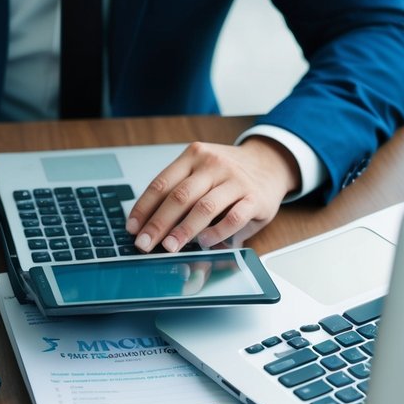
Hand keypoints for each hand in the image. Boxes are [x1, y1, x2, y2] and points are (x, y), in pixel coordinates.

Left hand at [126, 138, 299, 252]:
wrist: (270, 163)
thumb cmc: (227, 175)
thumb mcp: (201, 173)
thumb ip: (180, 193)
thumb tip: (150, 228)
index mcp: (193, 157)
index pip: (161, 184)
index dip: (144, 208)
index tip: (133, 228)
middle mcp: (213, 165)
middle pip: (179, 197)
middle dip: (158, 224)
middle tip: (145, 244)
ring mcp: (235, 180)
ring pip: (204, 207)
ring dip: (184, 230)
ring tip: (170, 246)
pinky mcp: (255, 197)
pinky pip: (234, 217)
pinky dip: (216, 232)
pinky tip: (203, 241)